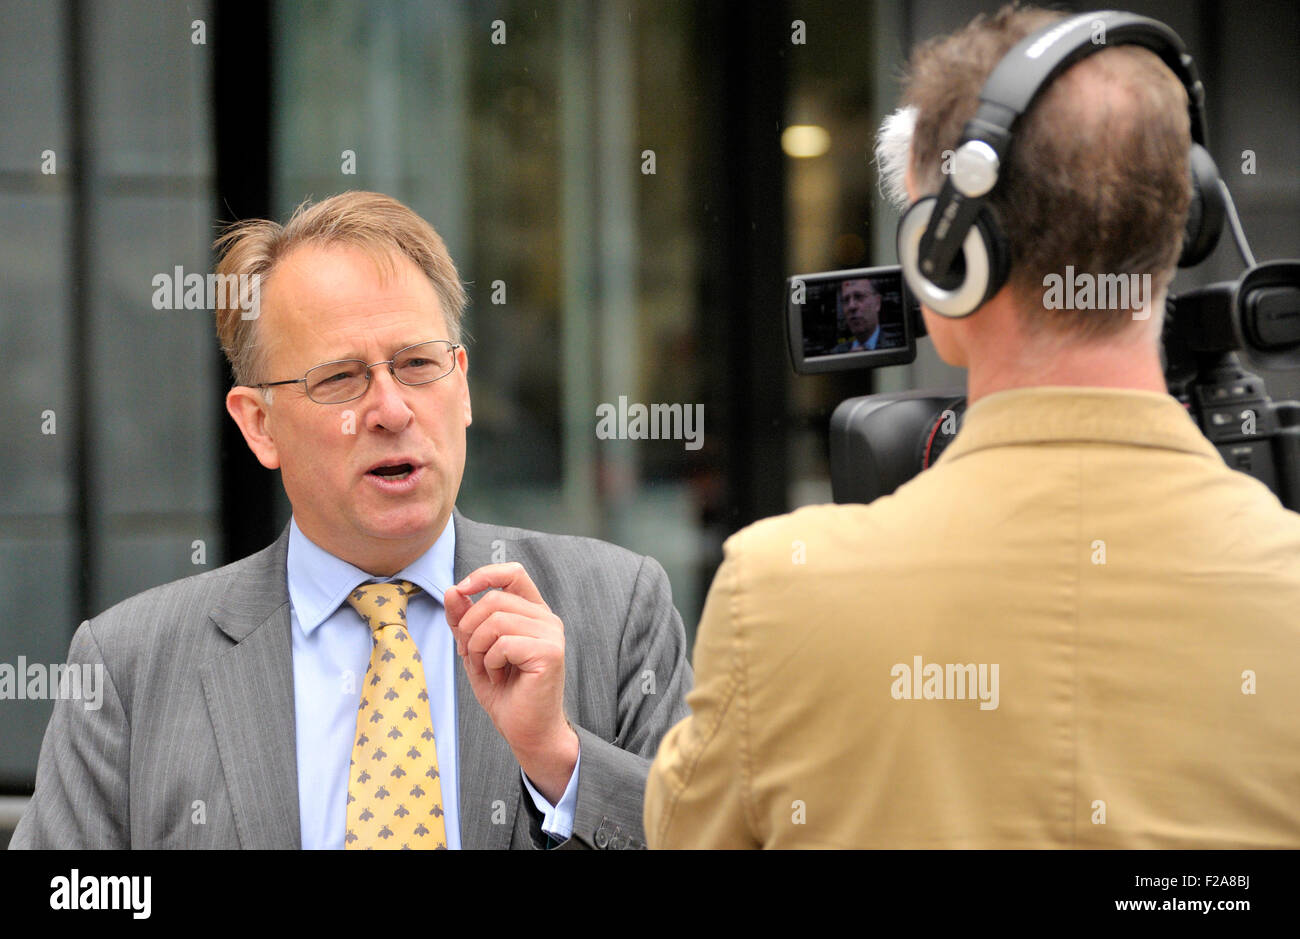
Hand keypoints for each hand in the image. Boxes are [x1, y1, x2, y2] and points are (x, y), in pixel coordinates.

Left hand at [444, 563, 578, 802]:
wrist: (526, 731)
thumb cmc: (505, 692)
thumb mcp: (474, 651)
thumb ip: (464, 620)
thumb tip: (453, 591)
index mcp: (532, 613)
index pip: (513, 572)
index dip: (484, 575)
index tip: (461, 591)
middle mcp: (546, 619)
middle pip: (494, 599)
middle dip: (469, 628)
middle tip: (471, 655)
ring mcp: (551, 634)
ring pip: (496, 620)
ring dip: (478, 649)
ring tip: (487, 669)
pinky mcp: (550, 653)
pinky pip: (504, 643)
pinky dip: (491, 663)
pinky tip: (500, 678)